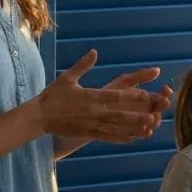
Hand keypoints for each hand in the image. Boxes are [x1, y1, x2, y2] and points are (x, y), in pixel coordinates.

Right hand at [34, 50, 165, 143]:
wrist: (38, 118)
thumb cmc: (53, 96)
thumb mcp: (67, 77)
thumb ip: (83, 65)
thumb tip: (94, 52)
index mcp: (90, 97)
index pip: (114, 96)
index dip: (130, 95)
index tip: (145, 94)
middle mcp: (93, 112)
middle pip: (118, 115)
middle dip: (136, 117)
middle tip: (153, 117)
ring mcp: (90, 125)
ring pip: (115, 128)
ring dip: (132, 129)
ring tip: (148, 129)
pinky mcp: (87, 133)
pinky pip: (106, 137)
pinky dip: (120, 138)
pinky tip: (132, 139)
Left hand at [103, 63, 172, 128]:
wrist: (91, 109)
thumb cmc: (110, 93)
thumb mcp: (125, 82)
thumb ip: (141, 76)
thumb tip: (158, 70)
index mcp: (147, 99)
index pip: (163, 96)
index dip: (166, 93)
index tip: (166, 88)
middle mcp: (146, 112)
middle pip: (160, 111)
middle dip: (163, 107)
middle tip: (163, 102)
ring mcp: (140, 124)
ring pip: (152, 124)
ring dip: (155, 121)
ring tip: (153, 117)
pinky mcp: (131, 134)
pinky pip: (139, 134)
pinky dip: (143, 132)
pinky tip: (144, 130)